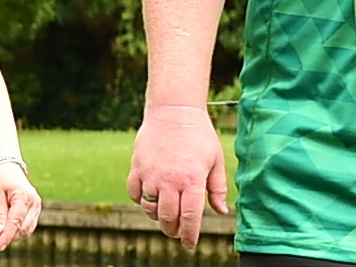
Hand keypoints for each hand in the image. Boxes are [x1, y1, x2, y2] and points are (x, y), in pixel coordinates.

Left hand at [0, 161, 42, 249]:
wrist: (9, 168)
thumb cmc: (0, 180)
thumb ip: (0, 214)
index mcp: (23, 196)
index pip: (16, 221)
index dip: (7, 235)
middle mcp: (34, 202)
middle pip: (23, 227)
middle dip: (9, 238)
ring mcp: (37, 206)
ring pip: (27, 229)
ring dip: (14, 236)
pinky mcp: (36, 210)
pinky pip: (29, 225)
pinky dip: (18, 231)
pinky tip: (6, 234)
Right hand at [126, 104, 229, 244]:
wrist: (173, 111)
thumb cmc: (199, 136)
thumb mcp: (215, 160)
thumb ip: (218, 188)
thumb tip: (222, 212)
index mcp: (192, 180)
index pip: (189, 217)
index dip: (189, 235)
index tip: (189, 245)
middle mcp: (170, 180)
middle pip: (168, 218)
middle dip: (173, 230)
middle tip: (177, 231)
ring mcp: (151, 174)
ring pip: (150, 208)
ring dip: (157, 216)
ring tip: (165, 213)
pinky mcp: (137, 168)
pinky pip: (134, 194)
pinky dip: (140, 201)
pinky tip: (150, 197)